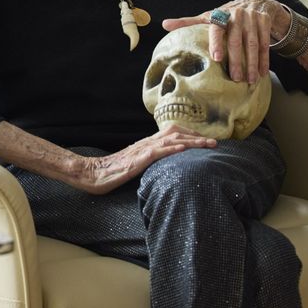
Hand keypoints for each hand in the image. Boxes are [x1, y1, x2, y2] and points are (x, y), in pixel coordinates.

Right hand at [76, 125, 216, 194]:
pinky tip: (183, 150)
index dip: (191, 134)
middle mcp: (146, 143)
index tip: (206, 140)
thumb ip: (148, 162)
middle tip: (215, 143)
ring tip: (208, 144)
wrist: (92, 174)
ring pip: (171, 140)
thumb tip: (163, 166)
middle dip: (197, 136)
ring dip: (191, 141)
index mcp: (146, 144)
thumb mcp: (135, 165)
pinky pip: (157, 152)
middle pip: (176, 133)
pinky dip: (172, 149)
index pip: (173, 133)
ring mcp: (141, 150)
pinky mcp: (136, 160)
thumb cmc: (111, 172)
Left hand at [162, 0, 289, 83]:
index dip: (216, 42)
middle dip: (237, 61)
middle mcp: (237, 15)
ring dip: (252, 63)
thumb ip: (188, 22)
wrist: (255, 2)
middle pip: (237, 41)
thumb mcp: (208, 16)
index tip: (216, 58)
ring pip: (253, 44)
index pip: (217, 28)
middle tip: (235, 79)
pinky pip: (265, 44)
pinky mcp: (264, 22)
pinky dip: (264, 59)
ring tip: (250, 80)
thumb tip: (164, 24)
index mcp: (220, 15)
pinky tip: (262, 73)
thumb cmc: (226, 15)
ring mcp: (252, 18)